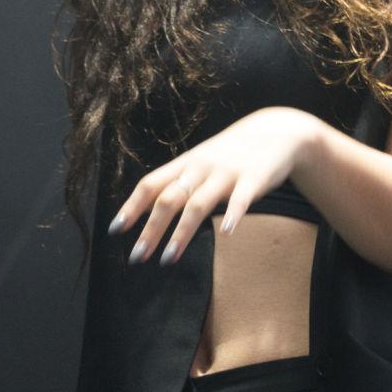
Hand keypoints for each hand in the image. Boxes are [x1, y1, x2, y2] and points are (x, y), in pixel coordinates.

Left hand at [108, 109, 319, 264]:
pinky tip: (225, 233)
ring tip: (168, 259)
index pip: (150, 185)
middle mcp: (200, 168)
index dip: (131, 207)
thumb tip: (145, 212)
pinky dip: (232, 215)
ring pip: (198, 204)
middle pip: (169, 199)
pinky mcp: (253, 179)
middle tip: (137, 257)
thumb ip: (177, 184)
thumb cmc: (231, 154)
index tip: (115, 230)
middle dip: (150, 229)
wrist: (276, 132)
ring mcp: (226, 173)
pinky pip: (241, 199)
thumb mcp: (200, 163)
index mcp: (185, 165)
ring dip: (181, 233)